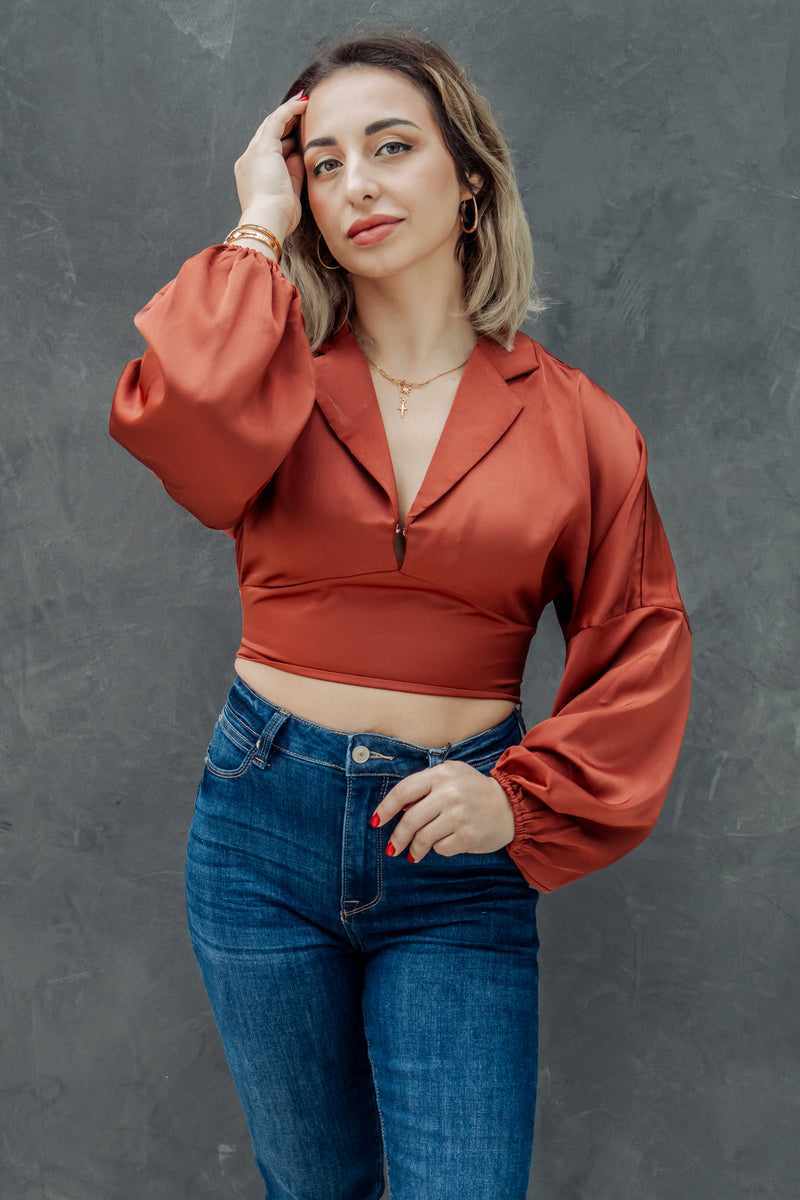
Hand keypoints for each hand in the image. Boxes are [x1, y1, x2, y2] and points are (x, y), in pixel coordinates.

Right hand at [234, 93, 308, 238]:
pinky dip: (290, 110)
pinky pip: (276, 120)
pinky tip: (303, 103)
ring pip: (271, 125)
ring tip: (305, 102)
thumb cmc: (280, 217)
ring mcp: (253, 153)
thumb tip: (300, 155)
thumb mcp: (289, 192)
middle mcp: (249, 161)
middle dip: (286, 122)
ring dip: (289, 112)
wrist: (268, 221)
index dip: (285, 139)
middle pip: (269, 134)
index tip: (299, 134)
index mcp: (254, 175)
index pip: (270, 151)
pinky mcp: (262, 148)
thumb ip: (294, 173)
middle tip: (303, 111)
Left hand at [371, 761, 515, 861]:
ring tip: (414, 853)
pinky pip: (441, 848)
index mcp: (441, 774)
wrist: (510, 806)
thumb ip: (425, 787)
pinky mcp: (467, 836)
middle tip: (392, 848)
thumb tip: (399, 809)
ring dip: (415, 848)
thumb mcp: (450, 776)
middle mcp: (449, 793)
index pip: (403, 791)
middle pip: (410, 820)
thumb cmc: (474, 790)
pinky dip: (439, 849)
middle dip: (397, 837)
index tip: (375, 822)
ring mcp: (459, 815)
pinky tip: (446, 843)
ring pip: (423, 838)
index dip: (385, 808)